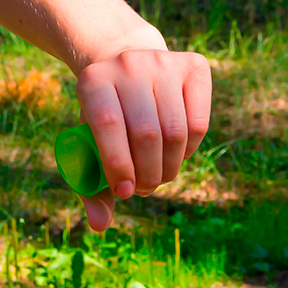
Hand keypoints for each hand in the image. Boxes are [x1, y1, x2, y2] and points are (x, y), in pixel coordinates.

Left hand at [75, 48, 210, 230]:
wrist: (127, 65)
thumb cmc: (105, 115)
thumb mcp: (89, 142)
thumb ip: (91, 184)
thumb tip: (100, 226)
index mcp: (93, 80)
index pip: (108, 125)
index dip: (118, 164)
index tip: (123, 192)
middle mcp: (128, 64)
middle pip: (146, 133)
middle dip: (147, 173)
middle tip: (142, 188)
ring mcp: (163, 61)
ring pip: (176, 131)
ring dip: (169, 167)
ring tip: (157, 177)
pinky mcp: (194, 65)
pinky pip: (198, 124)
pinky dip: (189, 151)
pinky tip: (175, 154)